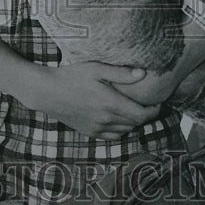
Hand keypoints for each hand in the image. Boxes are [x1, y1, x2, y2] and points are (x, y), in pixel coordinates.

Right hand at [27, 62, 161, 139]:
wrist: (46, 92)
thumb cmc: (71, 76)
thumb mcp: (96, 68)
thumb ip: (121, 73)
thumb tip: (143, 74)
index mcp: (111, 104)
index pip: (142, 115)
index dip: (154, 111)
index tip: (158, 103)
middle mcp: (107, 119)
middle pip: (135, 123)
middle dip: (145, 115)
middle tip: (148, 105)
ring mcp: (97, 128)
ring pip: (124, 131)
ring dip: (132, 123)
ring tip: (133, 111)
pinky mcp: (88, 132)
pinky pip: (111, 136)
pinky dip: (119, 130)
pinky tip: (117, 120)